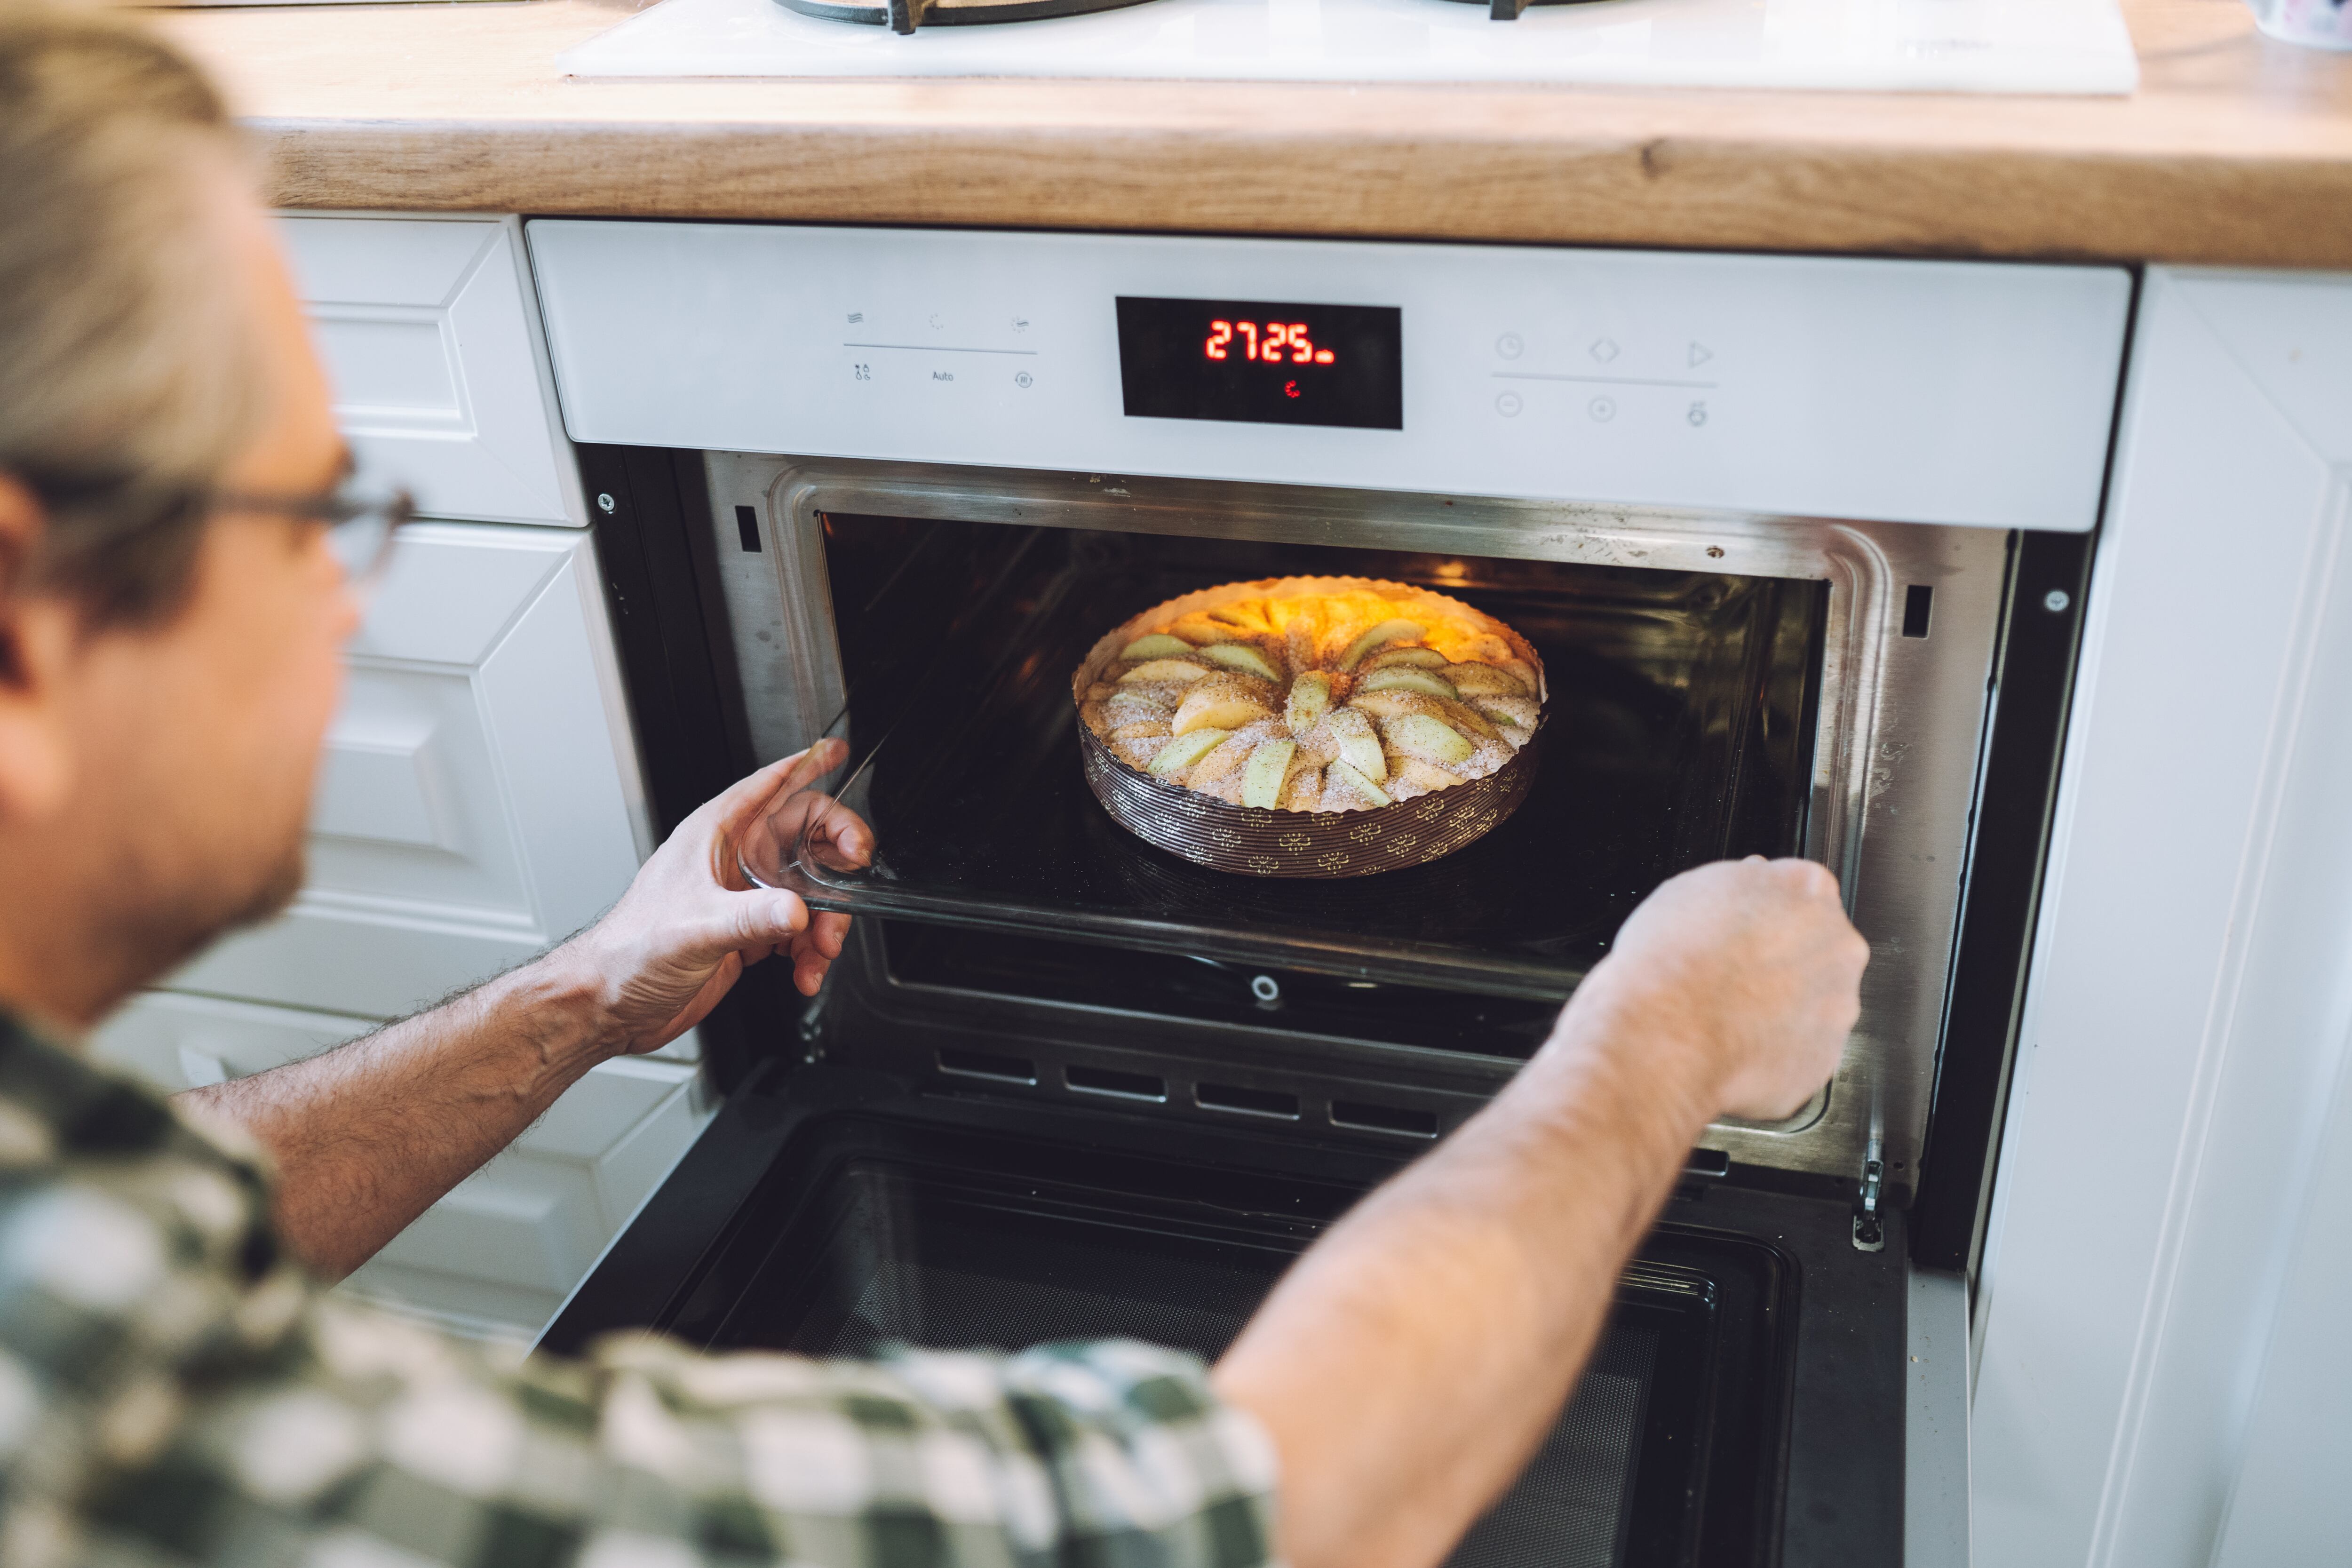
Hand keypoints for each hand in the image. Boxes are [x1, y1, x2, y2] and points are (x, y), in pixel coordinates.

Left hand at [560, 740, 872, 1054]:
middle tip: (855, 876)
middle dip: (837, 861)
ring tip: (820, 950)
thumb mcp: (696, 927)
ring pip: (810, 892)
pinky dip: (811, 952)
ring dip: (826, 922)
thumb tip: (799, 910)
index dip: (806, 766)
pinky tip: (805, 971)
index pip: (770, 786)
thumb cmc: (629, 950)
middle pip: (806, 840)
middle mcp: (733, 861)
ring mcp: (743, 897)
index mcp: (715, 836)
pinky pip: (798, 931)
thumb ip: (751, 917)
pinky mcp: (749, 933)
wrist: (610, 1003)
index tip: (835, 753)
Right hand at [1568, 857, 1866, 1121]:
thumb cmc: (1673, 963)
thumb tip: (1753, 879)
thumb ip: (1742, 882)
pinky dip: (1774, 1049)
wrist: (1665, 1036)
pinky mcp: (1824, 1060)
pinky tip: (1735, 1043)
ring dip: (1780, 1006)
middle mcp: (1838, 950)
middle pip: (1819, 947)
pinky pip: (1801, 1050)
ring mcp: (1836, 1009)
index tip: (1748, 923)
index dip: (1770, 907)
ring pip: (1813, 1003)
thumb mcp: (1693, 888)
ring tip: (1727, 1014)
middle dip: (1783, 958)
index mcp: (1810, 896)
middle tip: (1734, 971)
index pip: (1806, 887)